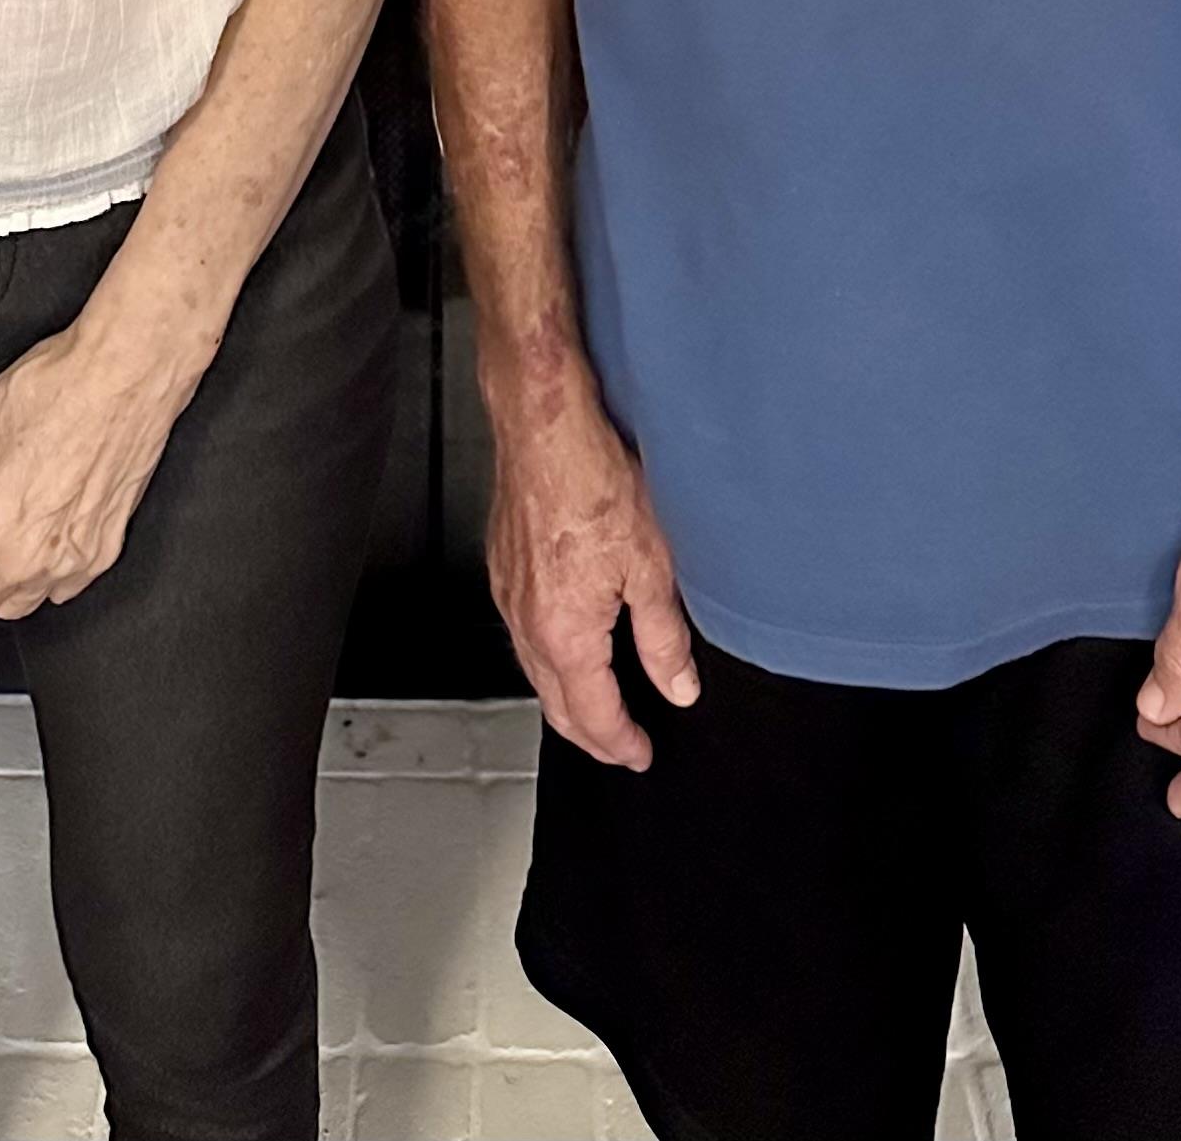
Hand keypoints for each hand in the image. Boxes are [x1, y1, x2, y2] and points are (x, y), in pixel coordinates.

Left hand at [0, 287, 205, 619]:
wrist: (122, 376)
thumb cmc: (55, 389)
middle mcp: (16, 559)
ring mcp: (62, 563)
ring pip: (14, 606)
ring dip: (3, 581)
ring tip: (10, 534)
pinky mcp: (100, 556)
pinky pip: (61, 590)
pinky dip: (49, 571)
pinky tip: (48, 531)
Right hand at [489, 392, 697, 771]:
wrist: (545, 426)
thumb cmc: (592, 481)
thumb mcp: (652, 566)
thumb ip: (664, 638)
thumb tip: (677, 688)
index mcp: (565, 634)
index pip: (594, 715)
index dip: (621, 744)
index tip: (640, 754)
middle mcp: (527, 621)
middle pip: (555, 705)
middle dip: (590, 735)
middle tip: (620, 746)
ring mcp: (508, 593)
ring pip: (534, 670)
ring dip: (566, 698)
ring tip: (597, 704)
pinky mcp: (502, 565)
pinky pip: (522, 632)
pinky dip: (547, 657)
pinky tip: (566, 642)